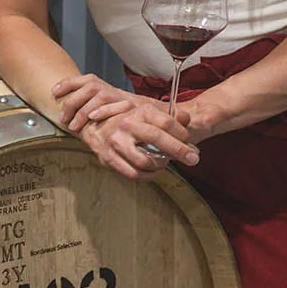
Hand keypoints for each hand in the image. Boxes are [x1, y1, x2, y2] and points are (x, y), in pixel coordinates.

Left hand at [52, 71, 134, 130]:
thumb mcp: (98, 106)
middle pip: (89, 87)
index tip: (53, 93)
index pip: (82, 80)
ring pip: (100, 96)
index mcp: (100, 86)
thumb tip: (62, 113)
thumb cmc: (116, 113)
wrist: (144, 115)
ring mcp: (120, 97)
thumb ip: (83, 104)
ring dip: (84, 111)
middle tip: (62, 118)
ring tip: (73, 126)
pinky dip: (103, 110)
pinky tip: (93, 118)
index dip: (66, 84)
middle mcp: (109, 89)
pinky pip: (117, 106)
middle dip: (73, 102)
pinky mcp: (130, 106)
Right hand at [81, 95, 200, 172]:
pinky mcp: (109, 158)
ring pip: (146, 161)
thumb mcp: (146, 112)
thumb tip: (187, 119)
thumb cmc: (125, 120)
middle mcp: (127, 124)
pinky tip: (154, 172)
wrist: (93, 126)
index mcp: (138, 111)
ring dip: (161, 165)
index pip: (166, 122)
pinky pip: (134, 174)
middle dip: (180, 151)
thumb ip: (168, 116)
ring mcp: (116, 142)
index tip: (189, 141)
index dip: (182, 134)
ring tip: (165, 164)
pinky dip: (148, 176)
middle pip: (158, 139)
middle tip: (194, 159)